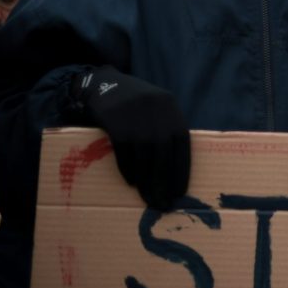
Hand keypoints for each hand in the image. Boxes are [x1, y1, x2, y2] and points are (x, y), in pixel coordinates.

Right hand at [69, 66, 189, 209]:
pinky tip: (131, 182)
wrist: (104, 84)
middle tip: (163, 203)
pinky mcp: (116, 120)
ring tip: (148, 198)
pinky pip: (124, 150)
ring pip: (144, 154)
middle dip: (164, 180)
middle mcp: (157, 110)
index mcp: (171, 108)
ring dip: (147, 180)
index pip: (182, 143)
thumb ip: (167, 130)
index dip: (182, 168)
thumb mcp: (157, 110)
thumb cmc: (136, 105)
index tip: (181, 192)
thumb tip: (175, 169)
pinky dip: (128, 168)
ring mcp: (136, 115)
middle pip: (164, 151)